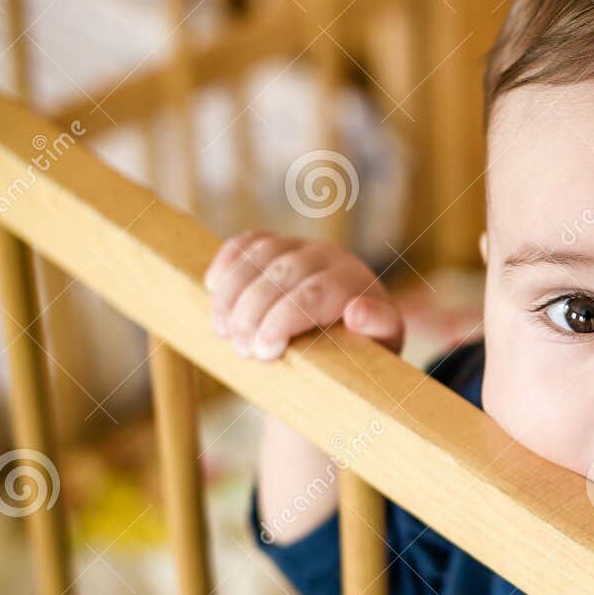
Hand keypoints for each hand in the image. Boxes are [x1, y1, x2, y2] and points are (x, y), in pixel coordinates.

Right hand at [205, 230, 403, 359]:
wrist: (352, 331)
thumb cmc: (364, 346)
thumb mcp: (381, 345)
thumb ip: (377, 329)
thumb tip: (358, 311)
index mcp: (355, 281)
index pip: (313, 294)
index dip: (281, 321)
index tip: (264, 352)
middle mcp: (330, 256)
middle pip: (281, 276)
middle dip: (252, 313)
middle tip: (242, 350)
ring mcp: (300, 246)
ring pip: (259, 256)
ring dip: (232, 293)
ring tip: (222, 331)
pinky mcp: (276, 245)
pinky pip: (246, 242)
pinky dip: (226, 261)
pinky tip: (212, 287)